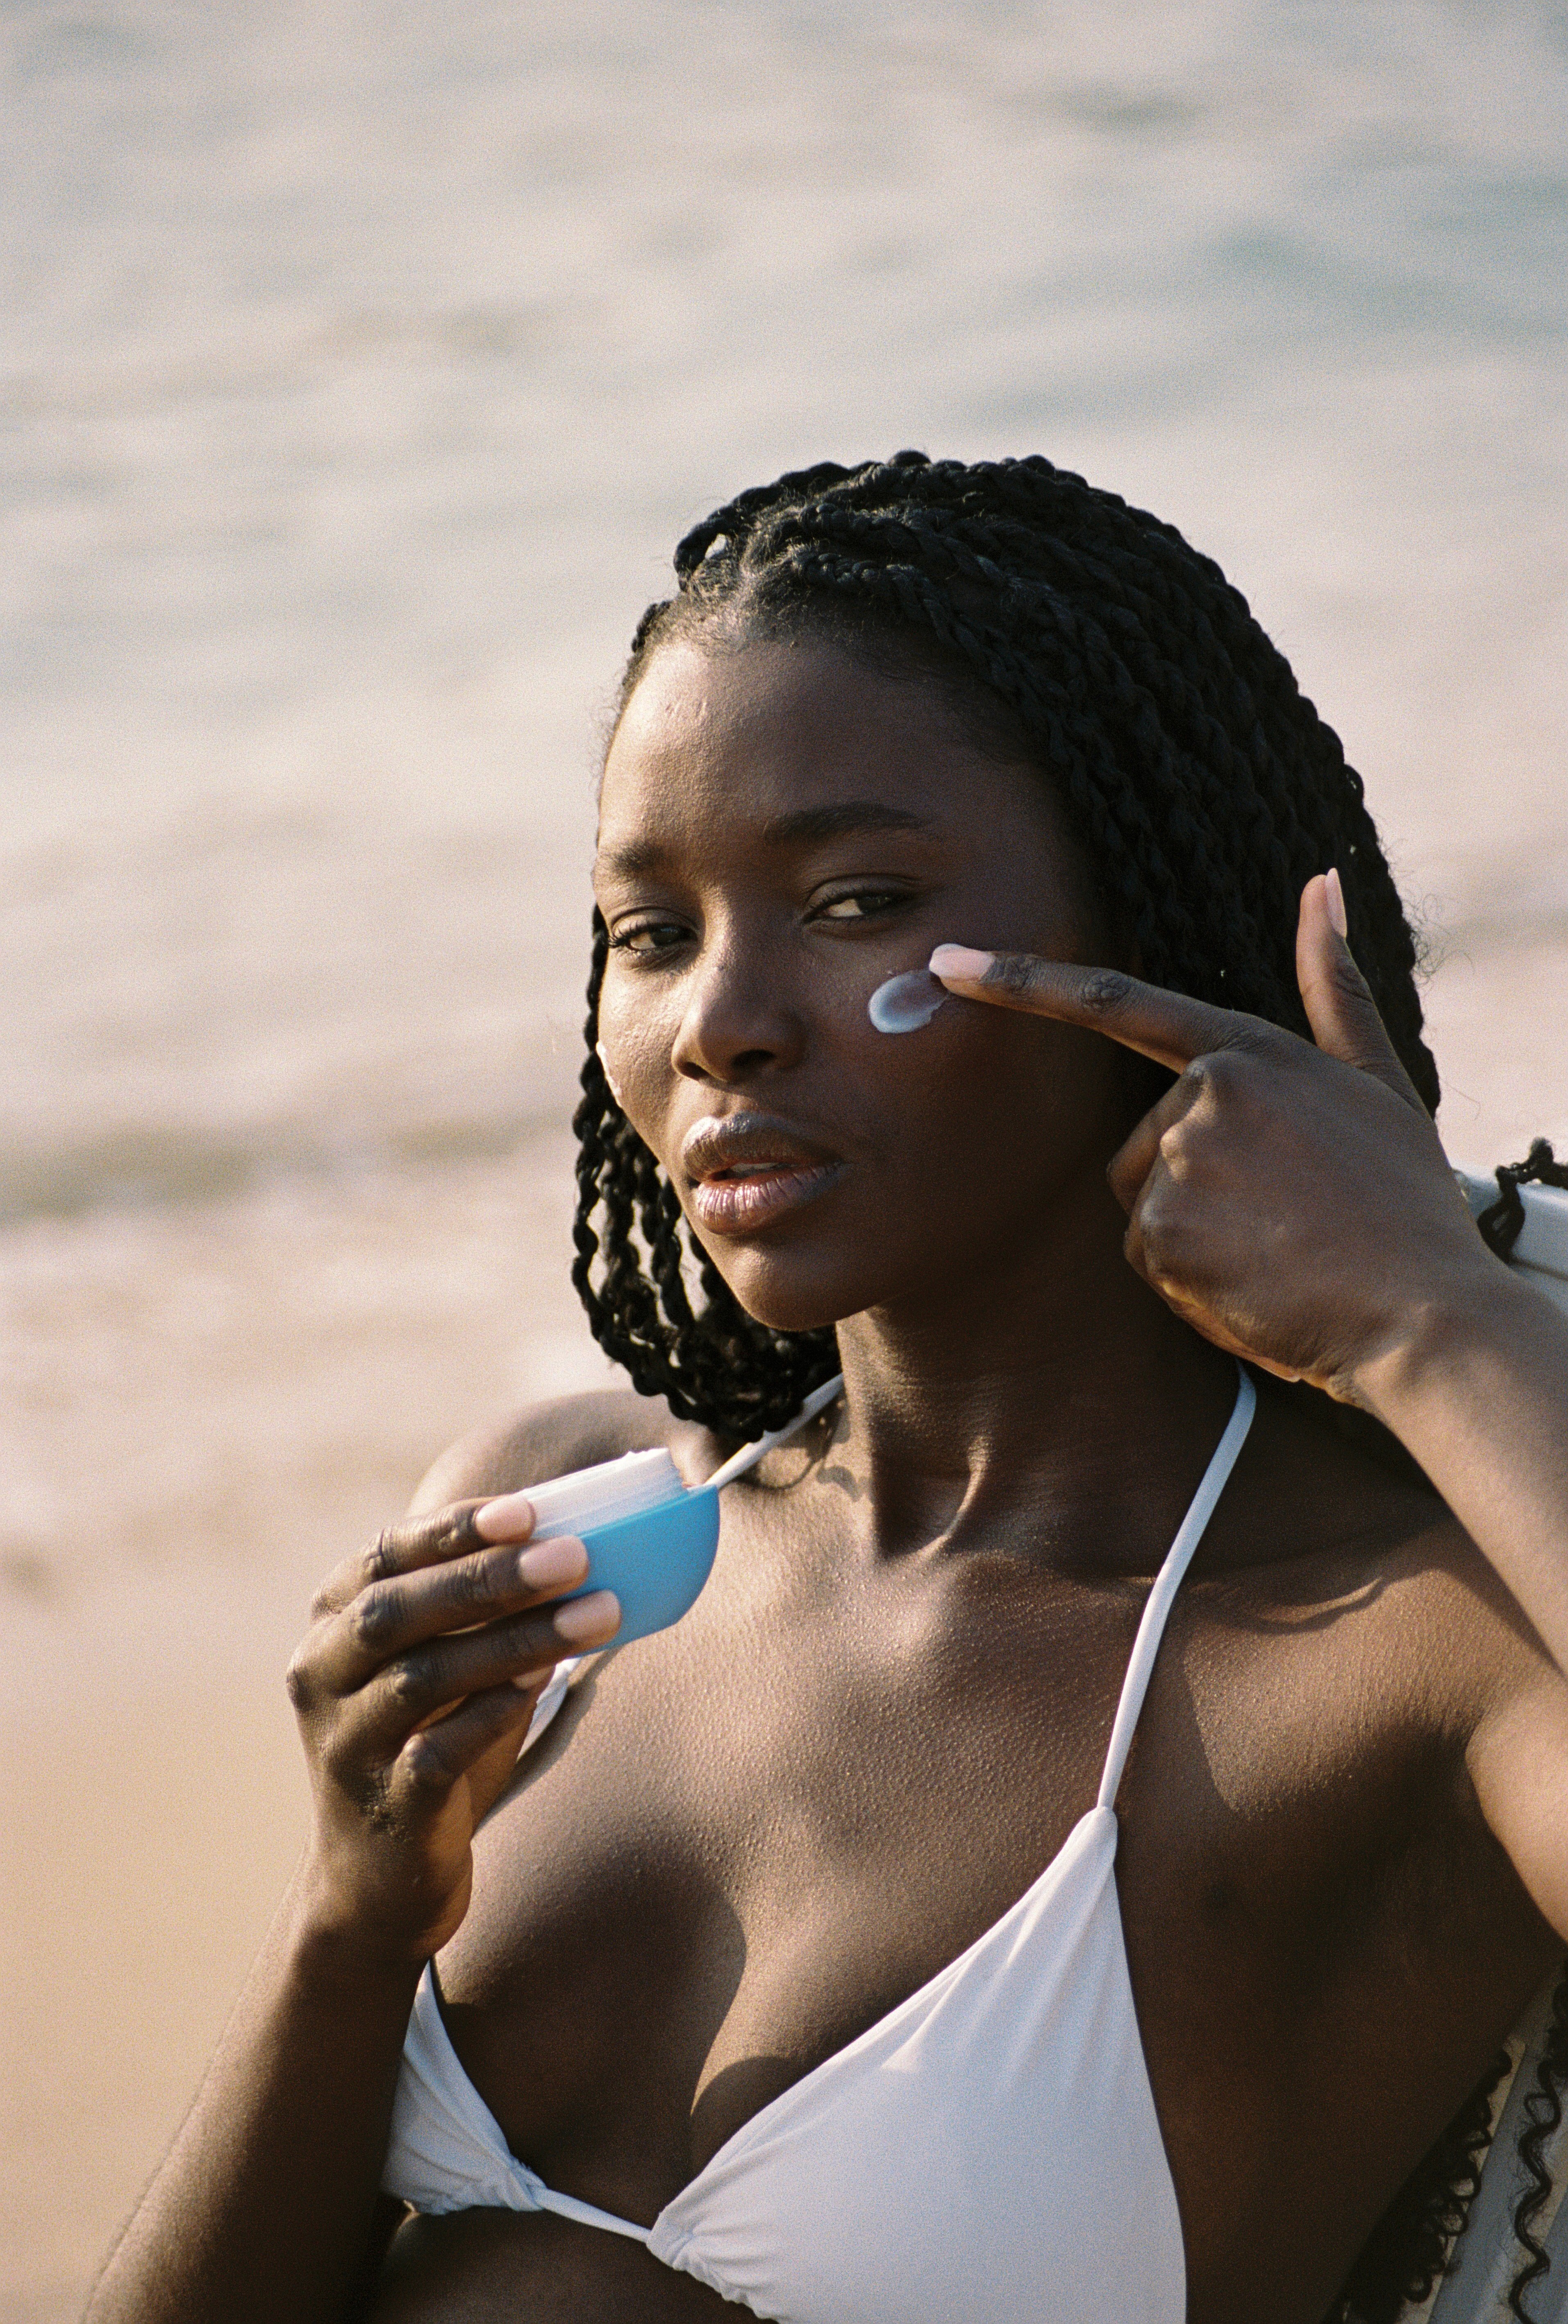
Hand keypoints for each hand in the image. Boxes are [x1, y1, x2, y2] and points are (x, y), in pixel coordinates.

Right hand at [285, 1500, 619, 1964]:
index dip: (453, 1529)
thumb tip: (576, 1552)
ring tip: (596, 1613)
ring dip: (514, 1640)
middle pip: (396, 1610)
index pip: (385, 1555)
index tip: (529, 1510)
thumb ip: (481, 1617)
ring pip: (420, 1677)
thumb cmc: (426, 1748)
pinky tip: (546, 1682)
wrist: (377, 1885)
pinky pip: (435, 1751)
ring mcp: (344, 1745)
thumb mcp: (443, 1671)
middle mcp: (321, 1677)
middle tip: (573, 1554)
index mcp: (331, 1628)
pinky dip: (492, 1711)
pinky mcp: (382, 1806)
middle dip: (487, 1575)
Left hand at [931, 873, 1500, 1403]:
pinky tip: (1257, 1286)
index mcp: (1246, 1051)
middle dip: (1188, 1184)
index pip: (1111, 1003)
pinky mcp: (1164, 1236)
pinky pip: (1148, 1261)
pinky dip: (1191, 1282)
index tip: (946, 966)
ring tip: (1275, 1251)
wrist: (1423, 1314)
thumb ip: (1332, 983)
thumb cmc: (1402, 1201)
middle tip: (1279, 1218)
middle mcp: (1202, 1098)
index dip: (1019, 982)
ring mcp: (1179, 1167)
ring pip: (1143, 1203)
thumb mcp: (1374, 1079)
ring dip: (1192, 1235)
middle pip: (1140, 1143)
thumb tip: (1322, 882)